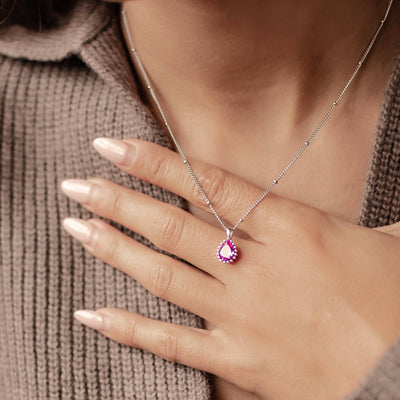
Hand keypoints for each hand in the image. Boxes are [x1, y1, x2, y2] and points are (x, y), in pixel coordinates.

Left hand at [61, 138, 399, 399]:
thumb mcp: (390, 242)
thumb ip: (361, 219)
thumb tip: (376, 204)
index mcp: (293, 229)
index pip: (208, 184)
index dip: (156, 163)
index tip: (113, 146)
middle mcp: (257, 268)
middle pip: (172, 228)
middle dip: (119, 202)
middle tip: (77, 185)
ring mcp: (243, 316)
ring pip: (163, 276)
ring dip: (114, 250)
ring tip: (75, 227)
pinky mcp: (239, 362)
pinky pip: (172, 344)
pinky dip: (128, 330)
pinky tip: (91, 314)